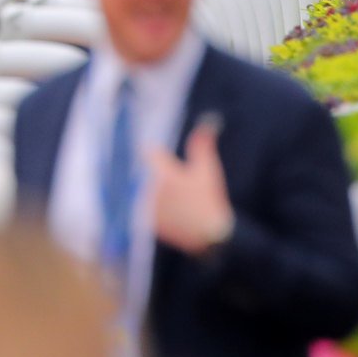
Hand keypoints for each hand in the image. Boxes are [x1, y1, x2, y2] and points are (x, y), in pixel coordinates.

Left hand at [146, 122, 234, 255]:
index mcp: (163, 174)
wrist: (210, 236)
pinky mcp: (148, 223)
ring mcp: (147, 208)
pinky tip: (176, 213)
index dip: (159, 153)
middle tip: (183, 187)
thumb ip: (202, 143)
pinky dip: (158, 208)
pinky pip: (148, 208)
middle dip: (162, 175)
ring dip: (158, 192)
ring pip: (148, 190)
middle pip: (150, 172)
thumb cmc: (210, 200)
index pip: (149, 152)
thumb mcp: (208, 169)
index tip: (166, 158)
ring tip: (181, 202)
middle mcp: (150, 190)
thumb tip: (207, 120)